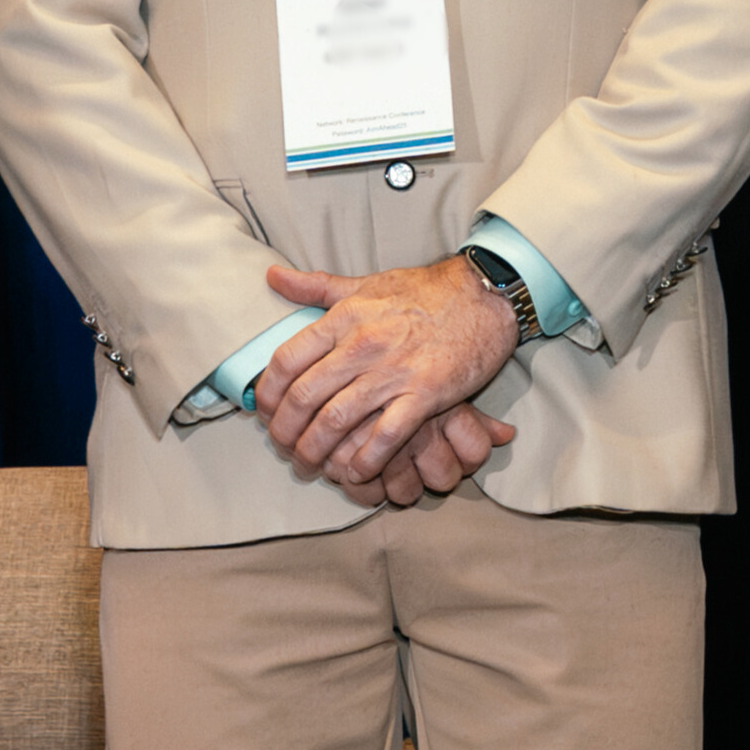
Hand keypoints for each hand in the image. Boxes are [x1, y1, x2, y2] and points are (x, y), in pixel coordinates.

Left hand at [251, 257, 526, 494]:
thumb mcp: (365, 283)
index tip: (265, 412)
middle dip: (285, 431)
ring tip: (310, 466)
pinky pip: (385, 436)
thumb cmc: (425, 291)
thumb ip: (317, 287)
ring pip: (336, 421)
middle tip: (283, 448)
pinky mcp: (426, 394)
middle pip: (304, 397)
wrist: (485, 295)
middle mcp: (362, 345)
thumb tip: (272, 277)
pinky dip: (365, 460)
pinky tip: (355, 472)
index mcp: (343, 318)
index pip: (287, 360)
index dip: (267, 393)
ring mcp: (393, 371)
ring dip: (316, 451)